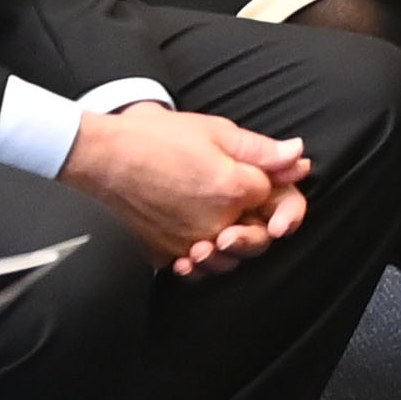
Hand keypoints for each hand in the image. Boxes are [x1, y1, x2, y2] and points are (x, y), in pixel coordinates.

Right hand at [64, 102, 316, 276]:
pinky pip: (193, 268)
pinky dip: (199, 263)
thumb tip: (297, 158)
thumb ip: (262, 150)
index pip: (277, 198)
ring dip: (234, 248)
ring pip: (229, 261)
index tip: (272, 179)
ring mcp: (188, 243)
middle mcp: (215, 223)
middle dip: (265, 223)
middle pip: (259, 238)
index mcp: (234, 189)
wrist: (103, 156)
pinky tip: (197, 251)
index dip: (280, 187)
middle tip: (251, 205)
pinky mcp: (164, 253)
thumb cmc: (153, 138)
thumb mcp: (215, 131)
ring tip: (226, 231)